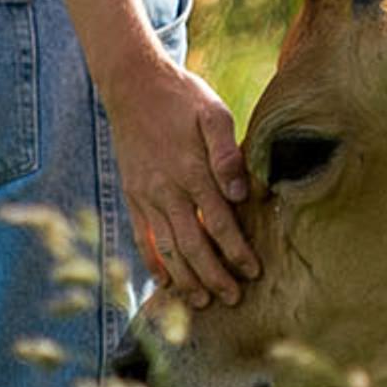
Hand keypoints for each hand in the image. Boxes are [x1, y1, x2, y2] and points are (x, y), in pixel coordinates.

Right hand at [99, 49, 255, 306]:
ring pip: (165, 248)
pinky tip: (165, 282)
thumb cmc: (182, 97)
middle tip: (234, 298)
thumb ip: (227, 152)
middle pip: (191, 244)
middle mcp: (166, 189)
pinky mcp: (132, 195)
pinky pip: (141, 237)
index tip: (254, 272)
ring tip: (201, 301)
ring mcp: (145, 195)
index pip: (219, 222)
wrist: (132, 84)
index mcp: (191, 170)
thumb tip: (241, 190)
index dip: (236, 251)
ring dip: (185, 278)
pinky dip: (152, 263)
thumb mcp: (213, 113)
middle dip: (214, 276)